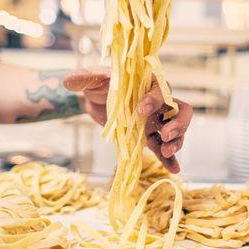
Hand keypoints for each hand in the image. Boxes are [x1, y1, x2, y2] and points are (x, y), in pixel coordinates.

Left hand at [64, 67, 192, 172]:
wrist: (94, 99)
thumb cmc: (97, 83)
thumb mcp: (91, 79)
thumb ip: (84, 78)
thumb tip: (67, 81)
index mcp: (148, 83)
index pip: (161, 89)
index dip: (154, 100)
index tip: (140, 110)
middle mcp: (158, 102)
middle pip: (181, 110)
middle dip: (178, 123)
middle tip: (165, 135)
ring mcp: (156, 120)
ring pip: (177, 130)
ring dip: (176, 142)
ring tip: (166, 152)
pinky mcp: (149, 136)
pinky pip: (163, 148)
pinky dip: (170, 159)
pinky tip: (174, 170)